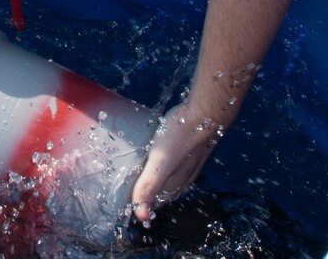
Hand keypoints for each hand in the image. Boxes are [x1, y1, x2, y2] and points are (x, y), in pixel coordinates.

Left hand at [129, 94, 226, 221]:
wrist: (205, 112)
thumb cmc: (182, 136)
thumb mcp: (160, 161)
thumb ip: (150, 185)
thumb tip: (141, 215)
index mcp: (176, 185)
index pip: (154, 201)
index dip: (139, 201)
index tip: (122, 196)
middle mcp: (184, 178)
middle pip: (160, 190)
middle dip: (144, 188)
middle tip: (124, 180)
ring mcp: (188, 163)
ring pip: (166, 176)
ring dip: (152, 175)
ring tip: (135, 167)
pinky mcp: (188, 149)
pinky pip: (172, 161)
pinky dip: (160, 161)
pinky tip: (154, 152)